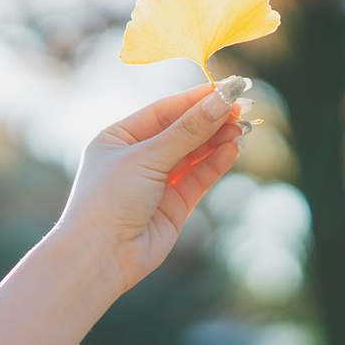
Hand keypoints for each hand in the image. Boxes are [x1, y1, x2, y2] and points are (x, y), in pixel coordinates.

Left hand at [57, 76, 249, 291]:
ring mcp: (156, 182)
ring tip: (243, 129)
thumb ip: (187, 131)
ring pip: (194, 154)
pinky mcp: (174, 206)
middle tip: (244, 108)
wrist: (100, 256)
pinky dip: (216, 163)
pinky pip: (199, 177)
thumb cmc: (108, 199)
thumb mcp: (146, 157)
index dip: (196, 99)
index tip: (228, 88)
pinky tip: (233, 150)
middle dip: (212, 120)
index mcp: (118, 137)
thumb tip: (221, 101)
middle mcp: (137, 157)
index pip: (164, 110)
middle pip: (182, 130)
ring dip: (218, 140)